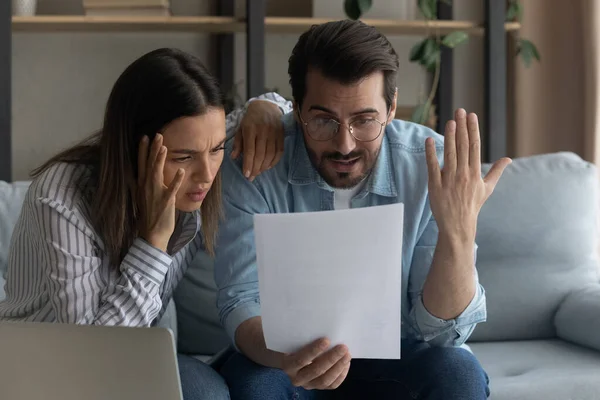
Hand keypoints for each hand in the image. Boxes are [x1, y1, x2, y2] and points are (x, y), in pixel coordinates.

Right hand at [137, 133, 184, 251]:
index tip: (145, 137)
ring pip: (157, 174)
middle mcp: (146, 188)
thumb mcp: (145, 197)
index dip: (143, 150)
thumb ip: (147, 185)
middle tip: (157, 134)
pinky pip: (171, 190)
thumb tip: (148, 174)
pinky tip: (181, 171)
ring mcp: (155, 194)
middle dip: (153, 149)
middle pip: (149, 165)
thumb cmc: (150, 216)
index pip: (141, 164)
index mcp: (141, 185)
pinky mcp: (165, 202)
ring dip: (160, 160)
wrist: (151, 235)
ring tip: (164, 147)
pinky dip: (176, 180)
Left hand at [231, 100, 284, 180]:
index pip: (250, 150)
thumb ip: (237, 143)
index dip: (248, 164)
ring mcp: (274, 132)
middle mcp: (263, 131)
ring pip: (270, 154)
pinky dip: (274, 161)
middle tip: (251, 177)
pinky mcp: (281, 134)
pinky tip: (268, 167)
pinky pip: (279, 151)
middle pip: (260, 154)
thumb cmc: (250, 119)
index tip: (246, 174)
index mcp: (250, 129)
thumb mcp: (240, 128)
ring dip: (264, 166)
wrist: (266, 106)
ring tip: (258, 173)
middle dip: (255, 168)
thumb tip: (233, 157)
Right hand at [281, 338, 350, 390]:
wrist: (292, 359)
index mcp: (288, 365)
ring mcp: (308, 385)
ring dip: (338, 367)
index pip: (301, 360)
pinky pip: (332, 385)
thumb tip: (324, 330)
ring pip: (325, 380)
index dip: (314, 350)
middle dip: (331, 358)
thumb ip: (305, 339)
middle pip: (316, 371)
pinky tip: (346, 364)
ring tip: (347, 355)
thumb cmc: (296, 345)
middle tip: (343, 347)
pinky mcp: (318, 388)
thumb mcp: (295, 342)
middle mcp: (297, 378)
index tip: (326, 340)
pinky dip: (341, 375)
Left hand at [425, 109, 511, 241]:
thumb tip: (508, 159)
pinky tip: (429, 140)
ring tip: (449, 121)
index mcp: (475, 173)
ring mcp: (449, 179)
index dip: (472, 130)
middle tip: (459, 111)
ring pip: (449, 154)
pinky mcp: (435, 185)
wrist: (458, 225)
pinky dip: (431, 153)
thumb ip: (496, 172)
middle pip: (462, 146)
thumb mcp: (486, 188)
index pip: (474, 146)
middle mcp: (463, 174)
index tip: (471, 116)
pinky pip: (433, 166)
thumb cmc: (472, 206)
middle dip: (461, 127)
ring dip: (449, 136)